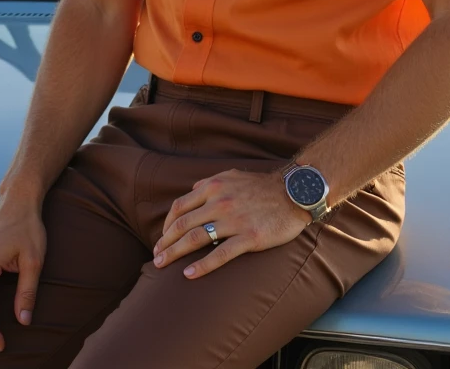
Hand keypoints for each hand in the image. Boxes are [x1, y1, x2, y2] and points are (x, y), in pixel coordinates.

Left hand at [153, 168, 310, 279]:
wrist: (293, 192)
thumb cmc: (262, 186)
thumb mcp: (232, 175)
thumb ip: (210, 183)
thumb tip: (191, 191)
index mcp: (214, 186)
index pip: (180, 206)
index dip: (167, 225)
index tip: (162, 238)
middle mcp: (220, 201)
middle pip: (183, 224)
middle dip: (165, 243)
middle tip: (156, 257)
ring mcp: (234, 220)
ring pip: (196, 238)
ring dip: (175, 253)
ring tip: (162, 266)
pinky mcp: (249, 237)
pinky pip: (220, 254)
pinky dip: (201, 265)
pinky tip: (189, 274)